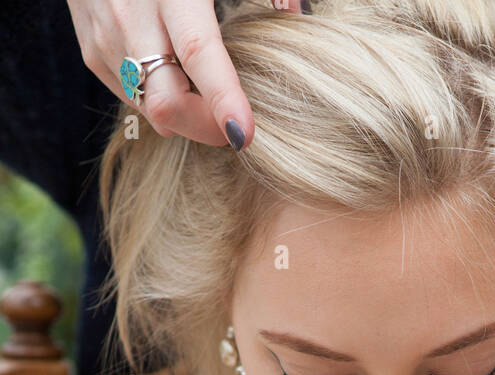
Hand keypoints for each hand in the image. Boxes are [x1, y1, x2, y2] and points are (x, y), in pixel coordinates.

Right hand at [66, 0, 304, 147]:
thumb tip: (297, 13)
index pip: (198, 53)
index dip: (222, 99)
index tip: (242, 135)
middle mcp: (133, 16)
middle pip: (167, 102)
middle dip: (204, 127)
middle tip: (231, 124)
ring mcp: (106, 37)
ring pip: (149, 109)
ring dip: (183, 115)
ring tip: (201, 93)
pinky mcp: (92, 50)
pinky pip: (131, 98)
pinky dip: (158, 98)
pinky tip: (171, 75)